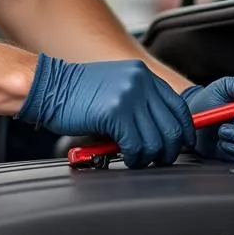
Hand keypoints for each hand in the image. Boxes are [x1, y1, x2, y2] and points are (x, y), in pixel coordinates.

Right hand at [17, 55, 195, 168]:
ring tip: (137, 159)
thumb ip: (139, 102)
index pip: (178, 106)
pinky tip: (126, 157)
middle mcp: (140, 82)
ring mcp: (129, 97)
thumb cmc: (77, 92)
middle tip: (159, 159)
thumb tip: (161, 129)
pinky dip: (134, 157)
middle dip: (168, 150)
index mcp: (142, 75)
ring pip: (156, 140)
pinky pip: (136, 145)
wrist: (50, 87)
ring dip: (148, 156)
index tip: (181, 143)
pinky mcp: (115, 113)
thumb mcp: (116, 88)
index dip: (183, 130)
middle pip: (172, 126)